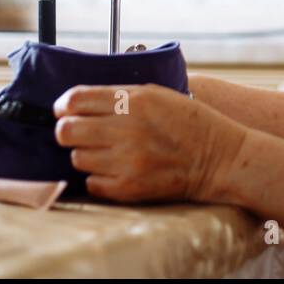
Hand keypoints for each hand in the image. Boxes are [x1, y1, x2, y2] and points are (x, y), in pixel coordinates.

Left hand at [53, 84, 246, 203]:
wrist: (219, 158)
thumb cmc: (189, 123)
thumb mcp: (157, 95)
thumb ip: (118, 95)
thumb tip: (77, 102)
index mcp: (134, 101)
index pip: (75, 100)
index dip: (63, 105)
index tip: (64, 109)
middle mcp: (126, 130)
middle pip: (66, 131)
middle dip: (68, 130)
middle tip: (80, 132)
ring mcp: (126, 161)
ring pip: (77, 158)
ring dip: (87, 154)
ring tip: (109, 151)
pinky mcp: (128, 188)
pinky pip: (91, 183)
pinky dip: (100, 177)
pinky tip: (118, 169)